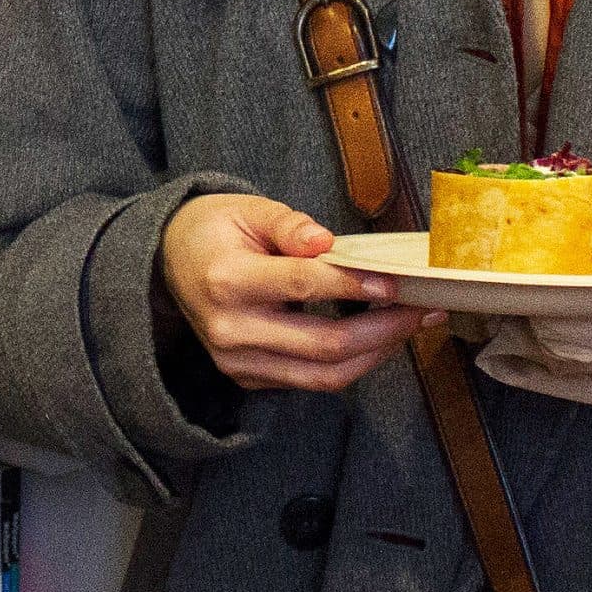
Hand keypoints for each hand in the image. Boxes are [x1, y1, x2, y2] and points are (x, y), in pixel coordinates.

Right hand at [158, 193, 423, 394]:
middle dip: (384, 330)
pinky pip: (311, 381)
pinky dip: (352, 363)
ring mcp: (237, 362)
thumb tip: (327, 242)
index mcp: (226, 280)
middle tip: (423, 309)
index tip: (396, 282)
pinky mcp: (247, 378)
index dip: (353, 286)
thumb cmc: (213, 230)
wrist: (168, 263)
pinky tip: (378, 339)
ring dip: (377, 354)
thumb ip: (289, 224)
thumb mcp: (247, 210)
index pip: (302, 286)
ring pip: (324, 375)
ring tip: (411, 326)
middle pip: (323, 344)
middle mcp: (230, 330)